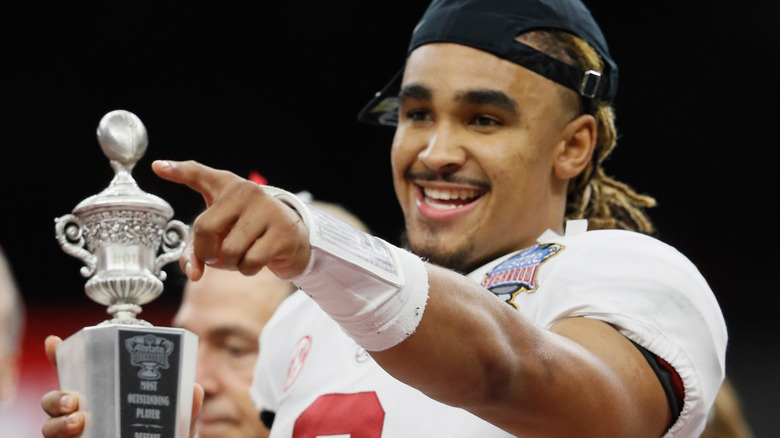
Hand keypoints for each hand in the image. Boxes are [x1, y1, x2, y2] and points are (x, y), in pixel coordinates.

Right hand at [40, 336, 204, 437]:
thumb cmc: (165, 437)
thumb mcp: (179, 423)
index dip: (62, 355)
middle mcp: (87, 412)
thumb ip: (187, 407)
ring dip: (57, 422)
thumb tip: (196, 389)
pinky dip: (58, 437)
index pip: (80, 371)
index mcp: (108, 395)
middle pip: (57, 398)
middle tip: (74, 400)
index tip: (54, 342)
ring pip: (50, 425)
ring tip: (77, 421)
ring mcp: (77, 435)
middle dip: (57, 396)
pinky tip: (74, 437)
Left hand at [152, 160, 311, 280]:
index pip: (199, 174)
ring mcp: (266, 209)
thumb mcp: (220, 237)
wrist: (292, 238)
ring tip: (240, 257)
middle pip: (205, 227)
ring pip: (230, 250)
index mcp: (227, 186)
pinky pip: (251, 261)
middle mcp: (246, 192)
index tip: (157, 167)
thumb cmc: (248, 234)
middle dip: (205, 252)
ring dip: (230, 264)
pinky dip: (248, 269)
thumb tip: (193, 273)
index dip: (178, 171)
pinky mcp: (282, 231)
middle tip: (214, 258)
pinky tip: (256, 261)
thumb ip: (197, 251)